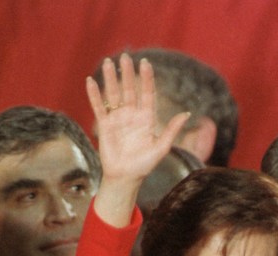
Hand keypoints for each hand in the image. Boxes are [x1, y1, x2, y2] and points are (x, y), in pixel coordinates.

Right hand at [86, 54, 188, 225]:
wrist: (125, 177)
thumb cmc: (144, 165)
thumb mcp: (161, 147)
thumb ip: (172, 130)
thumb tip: (187, 113)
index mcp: (147, 118)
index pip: (147, 94)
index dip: (146, 78)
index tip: (146, 62)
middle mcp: (132, 115)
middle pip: (129, 89)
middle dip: (128, 73)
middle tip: (125, 56)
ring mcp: (117, 119)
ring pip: (113, 94)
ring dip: (111, 79)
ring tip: (109, 62)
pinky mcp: (104, 125)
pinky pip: (99, 107)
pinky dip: (94, 95)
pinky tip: (91, 81)